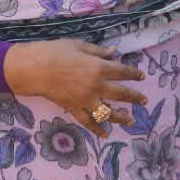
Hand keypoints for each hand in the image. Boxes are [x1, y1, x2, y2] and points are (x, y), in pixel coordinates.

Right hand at [4, 39, 146, 136]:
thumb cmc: (55, 52)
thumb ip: (98, 51)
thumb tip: (114, 51)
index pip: (123, 72)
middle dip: (135, 97)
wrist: (35, 69)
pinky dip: (97, 129)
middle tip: (144, 101)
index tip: (141, 76)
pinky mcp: (75, 109)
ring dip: (122, 117)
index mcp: (99, 67)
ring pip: (109, 112)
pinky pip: (89, 122)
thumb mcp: (78, 45)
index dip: (134, 74)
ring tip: (132, 120)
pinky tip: (105, 134)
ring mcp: (86, 100)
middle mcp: (97, 86)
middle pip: (121, 94)